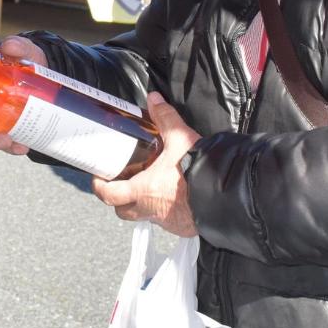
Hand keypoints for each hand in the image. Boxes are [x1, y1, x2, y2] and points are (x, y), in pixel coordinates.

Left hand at [92, 92, 198, 236]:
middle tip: (121, 184)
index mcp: (143, 190)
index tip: (98, 177)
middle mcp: (150, 209)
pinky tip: (173, 197)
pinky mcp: (182, 227)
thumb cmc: (200, 171)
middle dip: (119, 200)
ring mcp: (166, 221)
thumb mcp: (180, 138)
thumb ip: (165, 118)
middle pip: (122, 211)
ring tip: (149, 188)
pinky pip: (166, 222)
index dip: (99, 186)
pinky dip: (165, 212)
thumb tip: (154, 100)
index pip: (108, 195)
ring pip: (144, 217)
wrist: (228, 195)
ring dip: (142, 206)